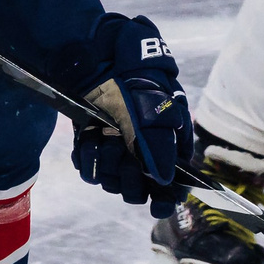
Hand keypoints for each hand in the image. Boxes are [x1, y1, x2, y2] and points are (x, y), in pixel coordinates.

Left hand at [73, 14, 191, 215]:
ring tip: (100, 137)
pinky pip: (91, 170)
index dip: (170, 197)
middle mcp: (145, 149)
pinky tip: (87, 140)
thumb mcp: (150, 111)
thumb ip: (160, 148)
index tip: (160, 206)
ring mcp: (119, 149)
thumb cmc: (130, 79)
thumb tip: (166, 180)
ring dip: (105, 163)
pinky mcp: (94, 146)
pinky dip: (88, 158)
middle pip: (141, 188)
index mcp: (168, 141)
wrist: (92, 58)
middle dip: (128, 177)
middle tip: (119, 154)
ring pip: (113, 182)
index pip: (177, 181)